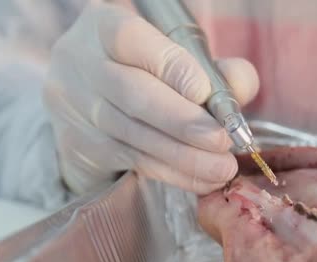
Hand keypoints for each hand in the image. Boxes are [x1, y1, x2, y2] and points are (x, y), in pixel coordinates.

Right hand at [43, 2, 258, 194]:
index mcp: (103, 26)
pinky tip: (202, 179)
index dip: (170, 65)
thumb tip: (241, 88)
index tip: (204, 90)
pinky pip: (132, 161)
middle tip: (221, 140)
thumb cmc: (143, 70)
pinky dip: (172, 173)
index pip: (131, 39)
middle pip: (132, 93)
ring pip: (133, 135)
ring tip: (222, 168)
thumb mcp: (172, 55)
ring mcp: (75, 106)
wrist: (87, 100)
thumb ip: (212, 68)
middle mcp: (81, 62)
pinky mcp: (81, 144)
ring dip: (183, 156)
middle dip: (182, 121)